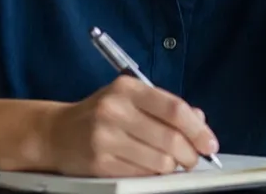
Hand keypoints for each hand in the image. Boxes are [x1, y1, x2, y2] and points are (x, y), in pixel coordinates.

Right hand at [38, 75, 219, 177]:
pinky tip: (149, 168)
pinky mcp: (99, 163)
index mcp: (127, 89)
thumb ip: (165, 107)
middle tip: (192, 160)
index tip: (209, 144)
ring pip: (159, 161)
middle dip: (190, 154)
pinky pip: (141, 174)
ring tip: (170, 164)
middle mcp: (115, 110)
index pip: (174, 109)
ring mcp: (105, 137)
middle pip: (170, 139)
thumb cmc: (100, 115)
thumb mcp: (130, 100)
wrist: (55, 133)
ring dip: (172, 167)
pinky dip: (152, 175)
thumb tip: (200, 120)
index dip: (198, 129)